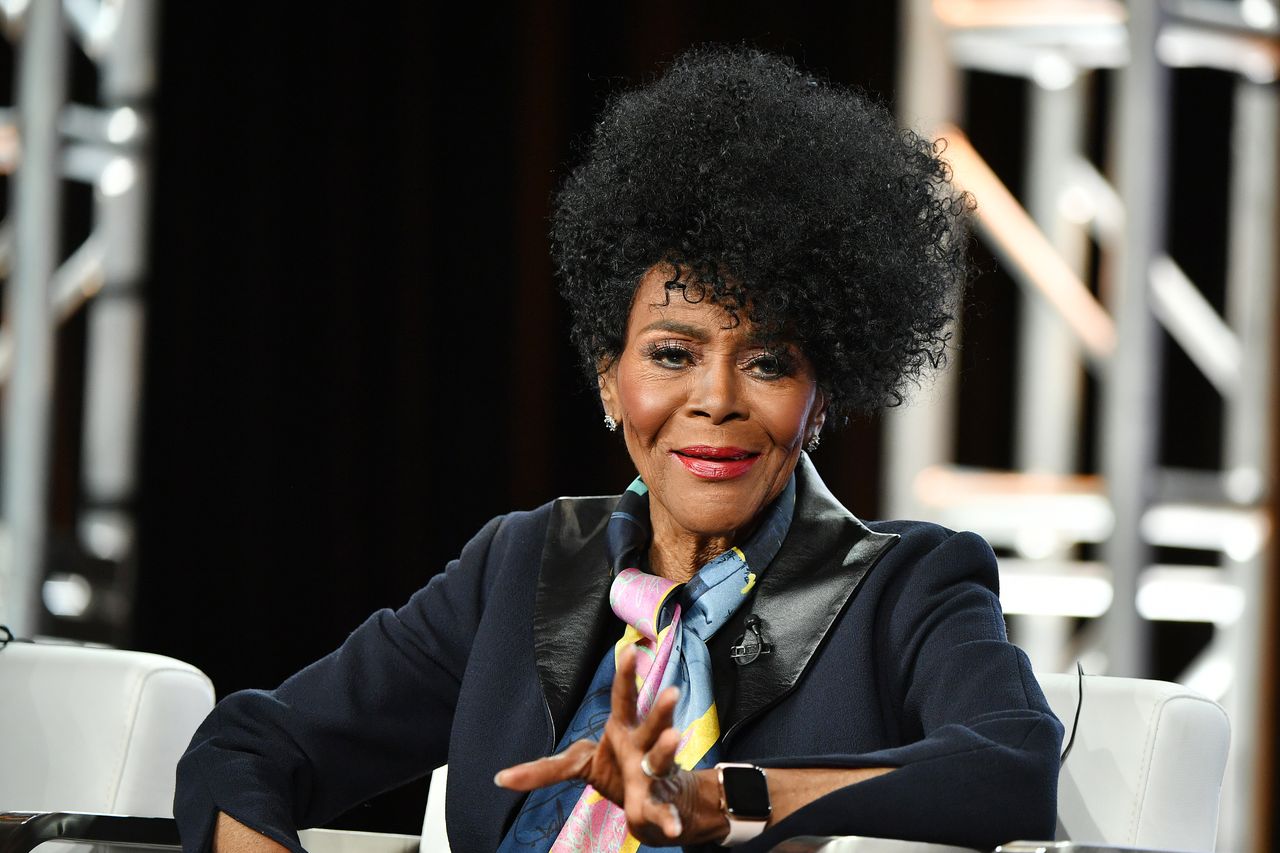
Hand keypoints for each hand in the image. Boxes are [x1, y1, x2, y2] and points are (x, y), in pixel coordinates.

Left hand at [495, 645, 725, 845]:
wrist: (655, 803)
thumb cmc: (616, 769)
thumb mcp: (579, 763)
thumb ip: (543, 770)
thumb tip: (498, 778)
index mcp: (624, 729)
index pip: (624, 697)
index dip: (625, 674)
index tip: (630, 649)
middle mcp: (643, 745)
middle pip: (651, 724)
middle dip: (660, 709)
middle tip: (672, 692)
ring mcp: (655, 773)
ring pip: (661, 759)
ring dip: (666, 749)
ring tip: (673, 737)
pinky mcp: (658, 804)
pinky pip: (662, 812)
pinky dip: (667, 820)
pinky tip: (671, 829)